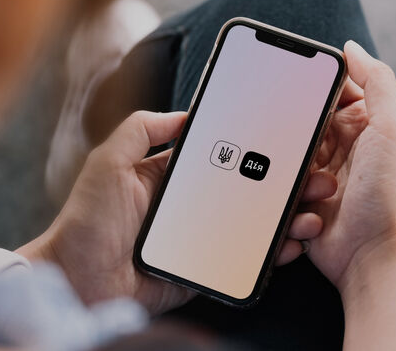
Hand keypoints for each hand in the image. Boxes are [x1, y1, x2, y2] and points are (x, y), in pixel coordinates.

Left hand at [19, 111, 335, 314]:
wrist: (79, 282)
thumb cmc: (87, 221)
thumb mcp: (108, 162)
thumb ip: (140, 130)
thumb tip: (183, 113)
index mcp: (174, 178)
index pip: (226, 157)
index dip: (258, 150)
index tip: (288, 143)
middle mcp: (195, 206)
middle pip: (251, 190)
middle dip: (287, 184)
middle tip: (316, 177)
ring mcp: (204, 238)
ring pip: (256, 224)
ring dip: (290, 217)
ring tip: (313, 212)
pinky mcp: (207, 268)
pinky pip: (246, 258)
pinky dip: (274, 252)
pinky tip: (293, 243)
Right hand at [301, 40, 395, 292]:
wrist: (370, 254)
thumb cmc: (387, 192)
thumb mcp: (392, 128)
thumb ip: (378, 81)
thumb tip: (352, 47)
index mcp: (361, 122)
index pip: (328, 90)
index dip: (311, 87)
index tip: (293, 86)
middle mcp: (340, 144)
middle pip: (300, 121)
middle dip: (294, 133)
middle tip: (302, 146)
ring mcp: (317, 173)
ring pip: (284, 155)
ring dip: (295, 172)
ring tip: (321, 192)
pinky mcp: (300, 198)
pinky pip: (278, 186)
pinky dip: (289, 198)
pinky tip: (312, 213)